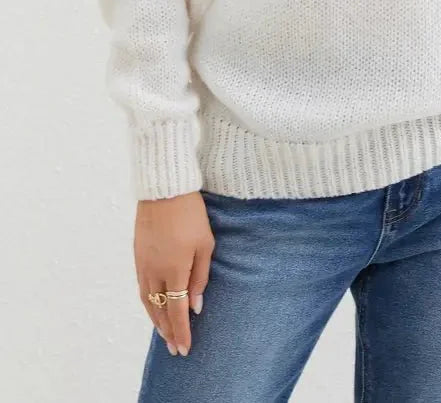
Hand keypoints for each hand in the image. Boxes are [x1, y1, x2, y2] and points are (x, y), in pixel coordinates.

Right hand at [134, 191, 214, 357]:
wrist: (164, 190)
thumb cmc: (191, 214)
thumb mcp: (205, 244)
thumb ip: (200, 277)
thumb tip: (196, 306)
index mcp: (174, 270)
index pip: (177, 311)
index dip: (181, 331)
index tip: (185, 348)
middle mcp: (154, 272)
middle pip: (160, 311)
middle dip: (168, 332)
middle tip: (175, 349)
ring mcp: (143, 264)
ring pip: (147, 302)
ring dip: (156, 321)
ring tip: (165, 334)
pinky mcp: (137, 256)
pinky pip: (141, 288)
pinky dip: (148, 303)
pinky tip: (154, 307)